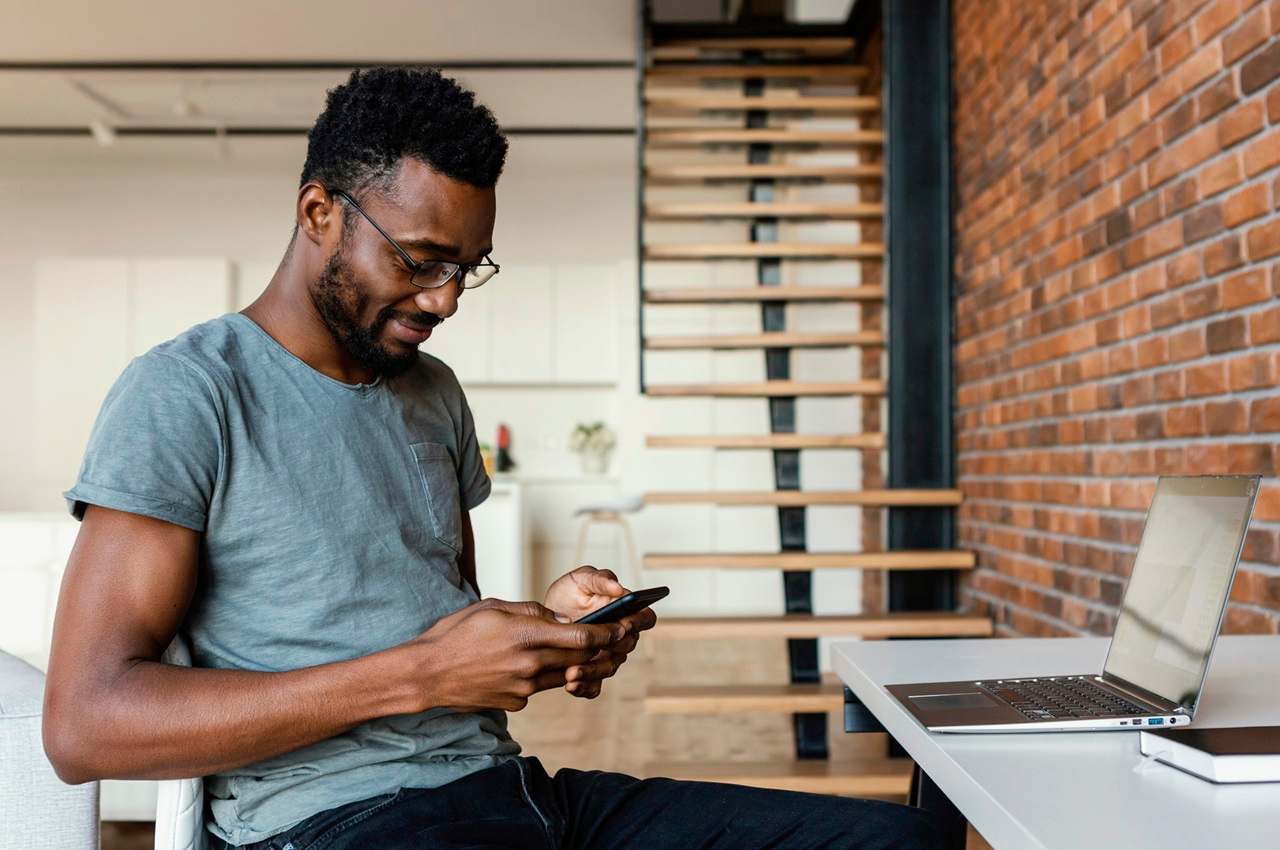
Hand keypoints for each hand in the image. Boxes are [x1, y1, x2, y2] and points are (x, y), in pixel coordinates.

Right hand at [404, 598, 625, 712]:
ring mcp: (524, 687)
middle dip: (596, 649)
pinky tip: (521, 666)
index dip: (606, 634)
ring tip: (563, 650)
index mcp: (526, 635)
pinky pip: (538, 687)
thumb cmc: (457, 633)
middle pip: (578, 659)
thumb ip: (531, 612)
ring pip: (561, 674)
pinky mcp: (516, 702)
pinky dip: (540, 676)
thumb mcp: (493, 607)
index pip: (581, 638)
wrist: (428, 674)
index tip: (620, 628)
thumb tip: (560, 619)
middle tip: (609, 639)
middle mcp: (530, 664)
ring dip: (569, 663)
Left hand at [543, 566, 657, 699]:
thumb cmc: (571, 593)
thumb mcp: (581, 579)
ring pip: (608, 668)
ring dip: (592, 671)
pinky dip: (583, 687)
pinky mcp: (591, 673)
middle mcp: (621, 637)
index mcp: (627, 612)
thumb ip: (600, 579)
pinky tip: (570, 684)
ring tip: (572, 672)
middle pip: (626, 647)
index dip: (639, 622)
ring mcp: (607, 657)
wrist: (545, 617)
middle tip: (596, 647)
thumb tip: (618, 589)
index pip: (645, 618)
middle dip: (612, 648)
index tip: (624, 623)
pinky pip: (593, 686)